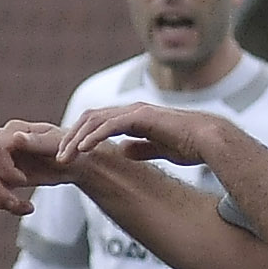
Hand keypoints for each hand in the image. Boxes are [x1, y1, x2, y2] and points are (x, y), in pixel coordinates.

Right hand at [0, 120, 77, 213]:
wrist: (70, 162)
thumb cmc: (68, 150)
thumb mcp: (58, 145)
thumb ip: (37, 142)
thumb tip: (16, 138)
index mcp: (13, 131)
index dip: (6, 170)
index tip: (24, 181)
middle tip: (17, 204)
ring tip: (22, 208)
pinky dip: (0, 203)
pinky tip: (24, 207)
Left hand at [56, 100, 218, 165]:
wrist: (211, 141)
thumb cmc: (190, 145)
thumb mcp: (158, 148)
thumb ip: (140, 147)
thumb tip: (123, 151)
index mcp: (133, 118)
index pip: (97, 123)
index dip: (79, 137)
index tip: (67, 156)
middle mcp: (131, 111)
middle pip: (90, 119)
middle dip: (70, 138)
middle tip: (56, 157)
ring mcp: (136, 112)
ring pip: (95, 120)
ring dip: (76, 139)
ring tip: (63, 157)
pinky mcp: (142, 117)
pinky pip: (110, 125)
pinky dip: (93, 136)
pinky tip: (81, 150)